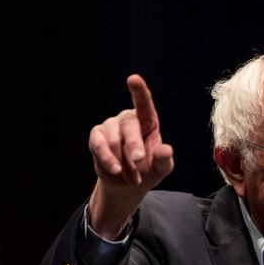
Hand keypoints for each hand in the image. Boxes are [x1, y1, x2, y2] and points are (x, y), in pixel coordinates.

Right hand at [87, 74, 174, 238]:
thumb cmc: (148, 170)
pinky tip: (115, 170)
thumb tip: (166, 150)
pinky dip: (108, 159)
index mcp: (148, 121)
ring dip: (124, 162)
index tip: (133, 79)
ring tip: (133, 178)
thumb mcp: (161, 168)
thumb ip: (164, 160)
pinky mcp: (97, 137)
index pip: (144, 103)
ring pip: (114, 140)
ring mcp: (111, 126)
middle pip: (129, 127)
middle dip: (134, 146)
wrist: (127, 185)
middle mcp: (128, 119)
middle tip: (139, 161)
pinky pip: (99, 145)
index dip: (139, 91)